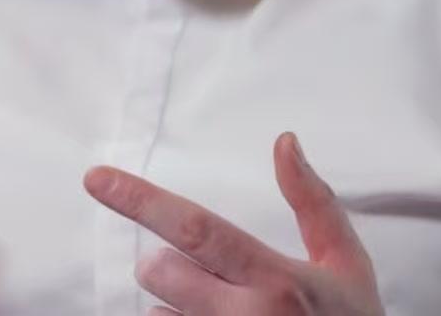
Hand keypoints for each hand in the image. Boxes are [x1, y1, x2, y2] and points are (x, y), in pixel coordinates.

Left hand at [85, 132, 381, 315]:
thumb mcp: (345, 263)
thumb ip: (313, 202)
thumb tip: (284, 142)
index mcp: (278, 281)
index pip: (196, 228)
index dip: (140, 199)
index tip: (96, 177)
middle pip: (161, 272)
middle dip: (163, 264)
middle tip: (196, 271)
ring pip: (157, 315)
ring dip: (175, 306)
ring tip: (223, 312)